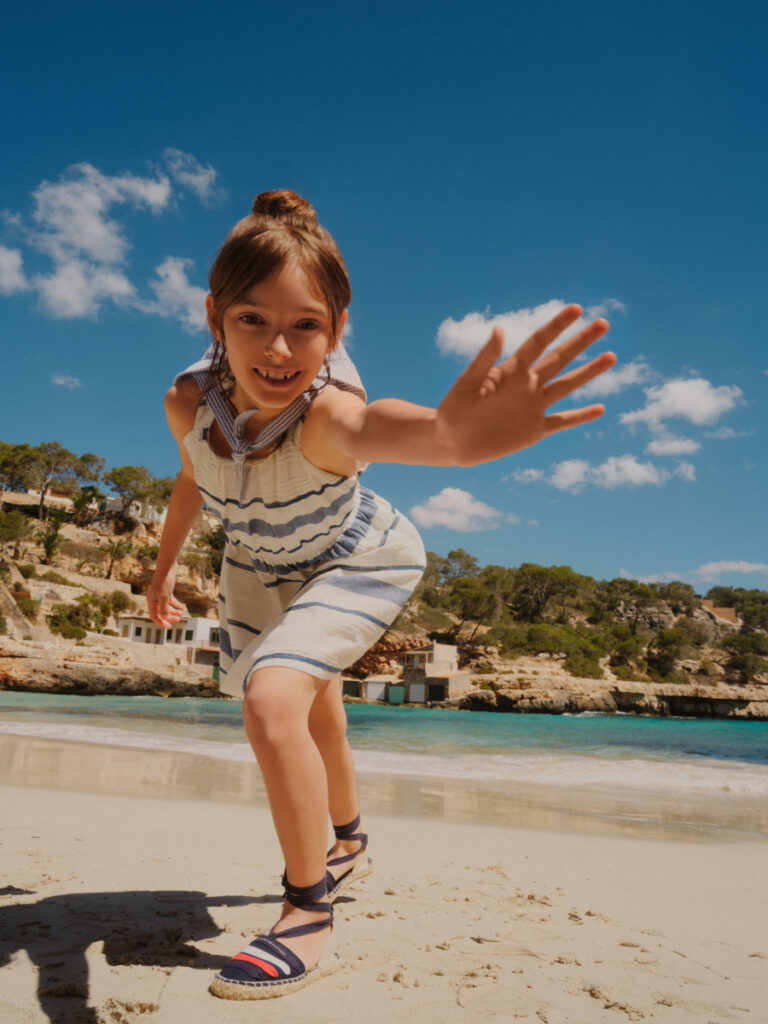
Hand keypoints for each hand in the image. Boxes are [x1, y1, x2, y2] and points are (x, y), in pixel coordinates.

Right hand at [147, 564, 185, 627]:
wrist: (167, 567)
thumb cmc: (164, 581)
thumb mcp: (164, 596)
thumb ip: (164, 607)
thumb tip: (164, 618)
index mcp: (151, 601)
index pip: (154, 616)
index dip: (161, 622)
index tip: (168, 627)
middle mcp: (154, 599)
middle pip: (161, 612)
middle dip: (169, 617)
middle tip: (178, 620)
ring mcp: (160, 594)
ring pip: (166, 606)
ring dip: (173, 611)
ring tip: (181, 614)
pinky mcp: (166, 590)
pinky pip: (170, 600)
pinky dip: (175, 604)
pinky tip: (181, 607)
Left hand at [435, 305, 614, 465]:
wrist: (449, 442)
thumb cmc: (452, 410)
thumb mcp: (466, 383)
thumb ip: (484, 359)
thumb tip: (500, 329)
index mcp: (510, 371)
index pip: (538, 342)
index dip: (557, 325)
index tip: (576, 308)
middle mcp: (527, 385)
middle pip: (559, 359)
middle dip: (581, 342)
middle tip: (604, 323)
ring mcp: (533, 407)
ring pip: (567, 386)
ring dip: (589, 372)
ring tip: (611, 356)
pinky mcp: (534, 430)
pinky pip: (562, 421)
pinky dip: (580, 416)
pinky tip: (600, 408)